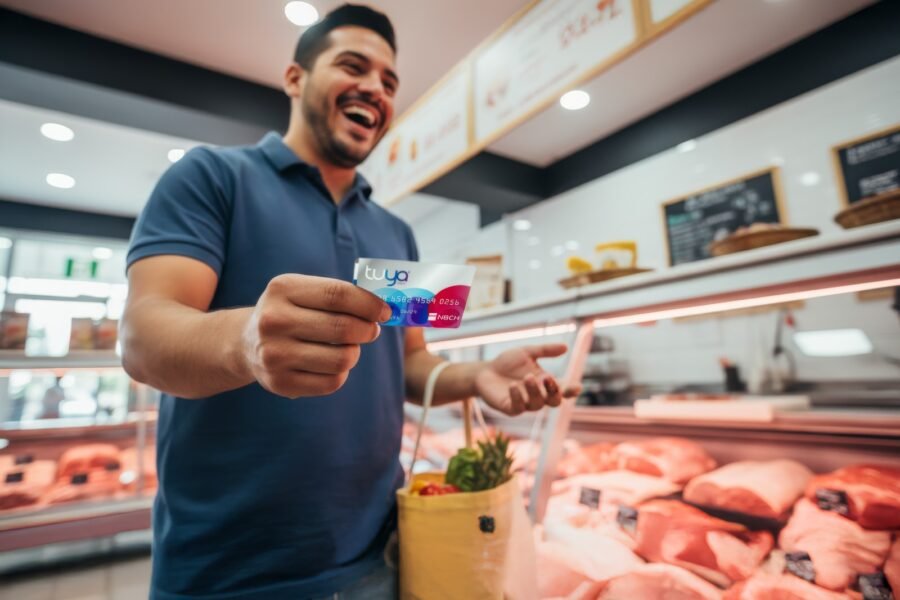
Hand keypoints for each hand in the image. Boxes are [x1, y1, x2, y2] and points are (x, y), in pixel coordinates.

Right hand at [242, 274, 389, 397]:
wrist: (247, 344)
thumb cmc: (290, 313)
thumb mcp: (304, 292)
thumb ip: (341, 296)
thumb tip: (386, 308)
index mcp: (283, 289)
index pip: (339, 295)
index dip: (370, 304)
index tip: (386, 311)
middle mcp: (274, 320)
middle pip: (344, 328)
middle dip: (368, 330)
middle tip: (371, 330)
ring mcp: (274, 354)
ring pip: (342, 359)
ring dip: (354, 353)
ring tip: (348, 347)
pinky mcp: (280, 382)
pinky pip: (332, 382)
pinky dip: (341, 373)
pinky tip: (331, 364)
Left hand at [474, 344, 580, 415]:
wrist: (485, 371)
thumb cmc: (508, 363)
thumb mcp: (527, 352)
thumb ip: (545, 350)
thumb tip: (565, 347)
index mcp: (545, 383)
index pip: (563, 390)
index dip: (571, 390)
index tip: (577, 387)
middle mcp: (538, 395)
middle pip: (554, 402)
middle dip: (554, 393)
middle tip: (548, 379)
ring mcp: (524, 403)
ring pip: (537, 404)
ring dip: (535, 391)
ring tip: (528, 377)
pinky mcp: (510, 408)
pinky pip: (518, 407)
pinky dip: (517, 397)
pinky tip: (513, 385)